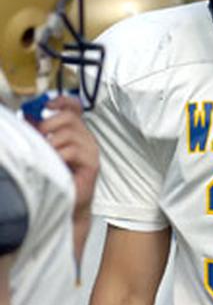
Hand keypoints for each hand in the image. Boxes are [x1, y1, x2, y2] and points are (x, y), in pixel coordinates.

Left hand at [37, 95, 99, 218]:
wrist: (67, 203)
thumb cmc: (56, 178)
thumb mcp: (45, 150)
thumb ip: (39, 133)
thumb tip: (28, 118)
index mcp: (75, 132)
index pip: (75, 108)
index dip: (63, 101)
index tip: (48, 104)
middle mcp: (86, 138)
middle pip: (70, 117)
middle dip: (49, 125)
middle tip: (40, 138)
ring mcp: (91, 150)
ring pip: (69, 134)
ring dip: (52, 146)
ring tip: (48, 158)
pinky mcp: (92, 164)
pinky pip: (72, 151)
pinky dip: (58, 157)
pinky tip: (56, 165)